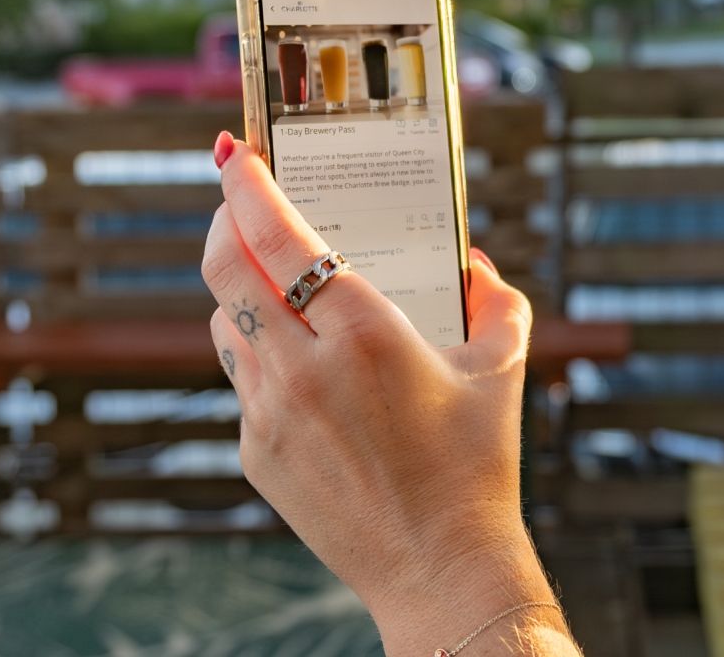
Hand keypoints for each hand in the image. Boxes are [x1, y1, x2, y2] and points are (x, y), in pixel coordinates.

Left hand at [201, 132, 570, 653]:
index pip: (280, 238)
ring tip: (276, 283)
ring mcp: (269, 414)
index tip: (235, 153)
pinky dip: (261, 356)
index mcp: (365, 334)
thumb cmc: (476, 467)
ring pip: (225, 324)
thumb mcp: (501, 368)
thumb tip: (472, 261)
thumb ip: (496, 298)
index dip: (247, 186)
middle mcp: (304, 369)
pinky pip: (242, 381)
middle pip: (225, 269)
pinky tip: (301, 367)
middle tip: (237, 196)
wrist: (439, 570)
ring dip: (241, 291)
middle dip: (223, 220)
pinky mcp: (255, 453)